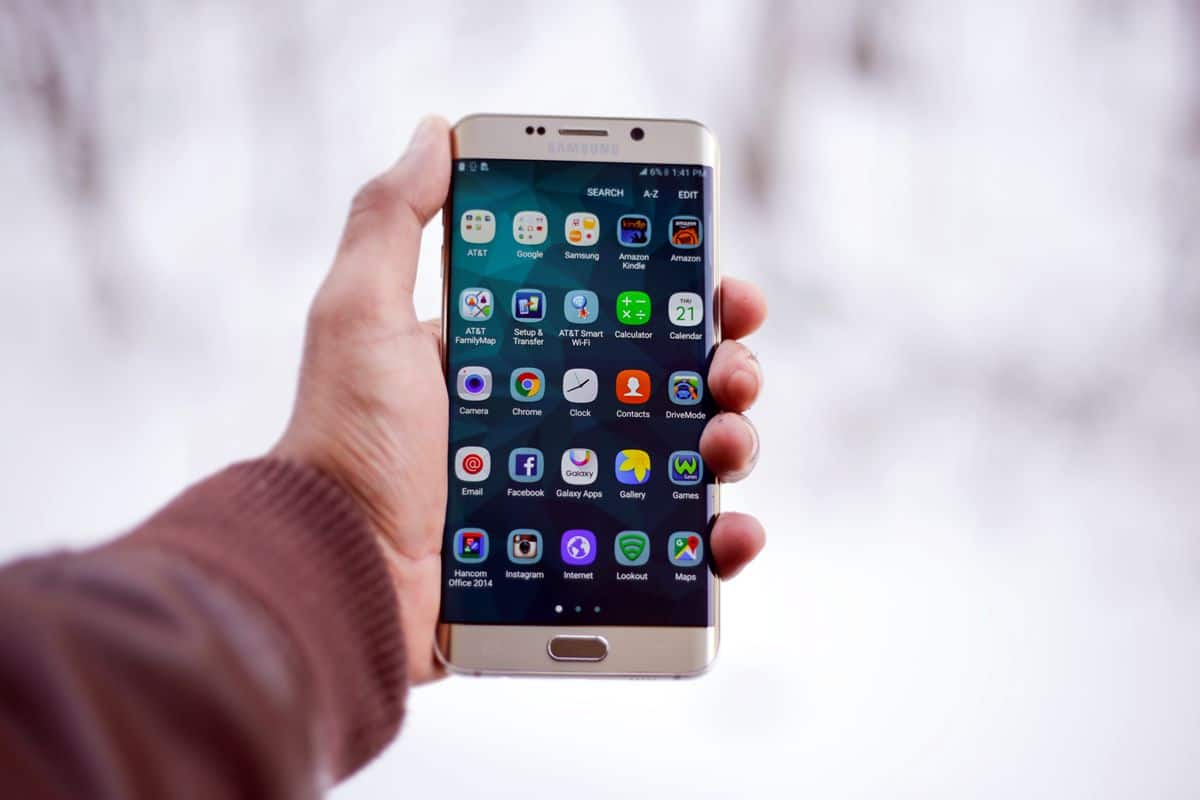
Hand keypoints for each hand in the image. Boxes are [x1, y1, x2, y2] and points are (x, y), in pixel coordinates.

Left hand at [274, 116, 767, 684]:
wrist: (337, 573)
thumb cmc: (346, 445)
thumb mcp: (360, 315)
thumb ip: (392, 219)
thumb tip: (435, 130)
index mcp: (516, 360)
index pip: (619, 313)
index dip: (680, 294)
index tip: (720, 285)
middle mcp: (553, 423)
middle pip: (669, 383)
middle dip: (722, 366)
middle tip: (732, 369)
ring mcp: (573, 494)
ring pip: (684, 461)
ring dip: (730, 442)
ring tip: (725, 444)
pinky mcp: (585, 565)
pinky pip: (673, 554)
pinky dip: (718, 544)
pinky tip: (731, 532)